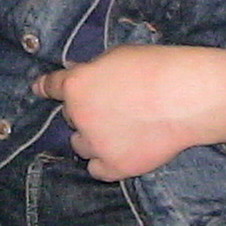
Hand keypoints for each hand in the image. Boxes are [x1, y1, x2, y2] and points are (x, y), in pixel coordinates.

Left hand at [30, 45, 225, 180]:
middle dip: (85, 110)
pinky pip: (97, 169)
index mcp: (77, 85)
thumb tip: (87, 79)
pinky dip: (104, 161)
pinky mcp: (115, 167)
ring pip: (80, 144)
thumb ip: (96, 71)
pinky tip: (118, 153)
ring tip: (118, 131)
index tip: (40, 89)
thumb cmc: (157, 68)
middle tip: (112, 106)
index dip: (45, 87)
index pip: (52, 86)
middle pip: (71, 116)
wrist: (186, 97)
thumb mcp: (118, 56)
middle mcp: (79, 116)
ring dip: (92, 137)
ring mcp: (96, 144)